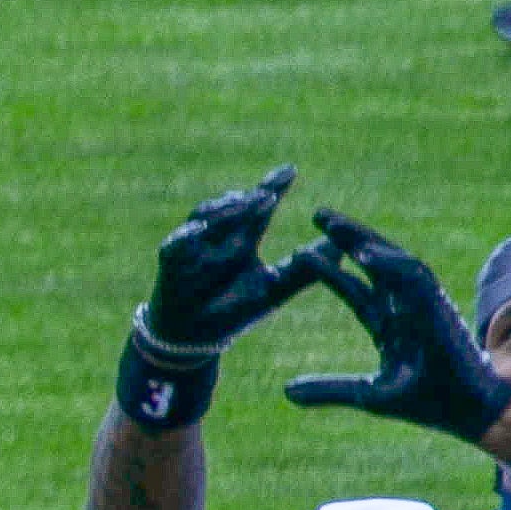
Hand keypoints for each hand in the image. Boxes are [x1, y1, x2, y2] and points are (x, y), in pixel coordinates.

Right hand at [139, 165, 316, 359]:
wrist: (195, 338)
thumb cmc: (233, 310)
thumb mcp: (274, 290)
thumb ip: (303, 270)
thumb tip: (339, 249)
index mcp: (242, 237)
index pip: (259, 207)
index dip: (273, 186)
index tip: (290, 171)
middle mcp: (218, 236)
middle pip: (232, 206)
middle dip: (250, 198)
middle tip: (269, 194)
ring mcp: (193, 246)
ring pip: (204, 216)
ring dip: (224, 210)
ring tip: (243, 203)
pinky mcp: (171, 262)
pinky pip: (176, 244)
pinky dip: (186, 235)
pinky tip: (199, 229)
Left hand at [283, 210, 510, 444]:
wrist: (468, 411)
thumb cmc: (426, 402)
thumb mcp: (367, 394)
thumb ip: (328, 389)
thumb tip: (285, 391)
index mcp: (390, 325)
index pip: (356, 289)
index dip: (330, 271)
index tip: (300, 253)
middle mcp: (406, 308)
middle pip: (374, 265)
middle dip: (347, 239)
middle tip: (318, 214)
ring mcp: (423, 304)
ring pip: (392, 261)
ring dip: (364, 240)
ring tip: (332, 224)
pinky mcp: (438, 308)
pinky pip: (413, 279)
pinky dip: (390, 265)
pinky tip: (364, 255)